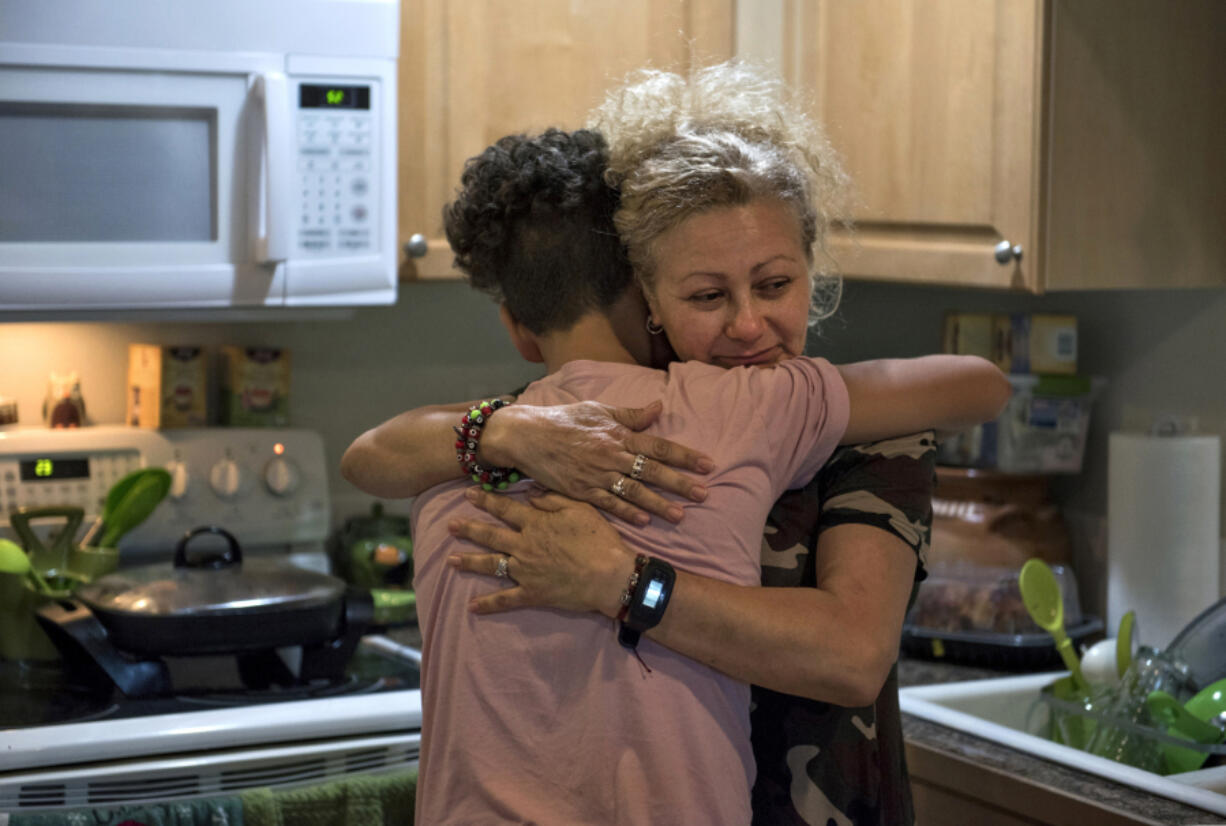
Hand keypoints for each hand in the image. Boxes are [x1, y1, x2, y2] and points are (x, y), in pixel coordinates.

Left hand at [447, 487, 636, 616]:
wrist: (611, 576)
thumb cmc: (600, 540)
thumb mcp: (580, 509)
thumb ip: (552, 499)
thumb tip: (529, 492)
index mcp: (536, 524)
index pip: (505, 509)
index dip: (486, 501)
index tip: (469, 495)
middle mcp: (525, 546)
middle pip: (491, 536)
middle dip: (469, 529)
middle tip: (450, 525)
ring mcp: (526, 571)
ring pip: (491, 565)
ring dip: (470, 562)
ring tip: (451, 560)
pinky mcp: (532, 593)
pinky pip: (506, 599)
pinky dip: (488, 604)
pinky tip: (472, 607)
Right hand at [480, 400, 711, 525]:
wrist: (526, 436)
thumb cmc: (564, 420)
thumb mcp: (598, 410)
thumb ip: (630, 414)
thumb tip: (659, 407)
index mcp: (618, 434)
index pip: (658, 446)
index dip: (685, 456)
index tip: (707, 465)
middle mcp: (611, 455)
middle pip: (652, 471)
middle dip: (680, 483)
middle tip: (703, 493)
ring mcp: (596, 474)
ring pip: (634, 491)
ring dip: (658, 504)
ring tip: (680, 515)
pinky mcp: (581, 490)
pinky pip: (608, 503)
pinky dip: (627, 512)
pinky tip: (645, 521)